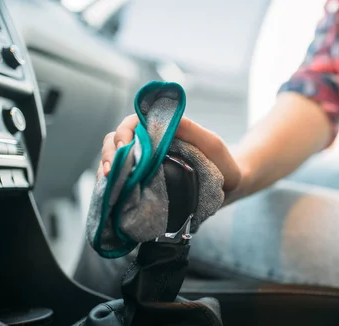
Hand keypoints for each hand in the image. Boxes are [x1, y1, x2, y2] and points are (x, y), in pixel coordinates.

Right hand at [98, 114, 242, 197]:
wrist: (231, 190)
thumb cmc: (225, 165)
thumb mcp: (213, 145)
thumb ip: (192, 131)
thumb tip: (164, 119)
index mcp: (163, 132)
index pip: (134, 124)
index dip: (124, 133)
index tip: (124, 147)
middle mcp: (150, 146)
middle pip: (117, 140)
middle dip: (110, 152)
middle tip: (111, 169)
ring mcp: (145, 166)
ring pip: (114, 159)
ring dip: (107, 167)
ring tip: (108, 180)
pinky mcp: (144, 185)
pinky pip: (121, 181)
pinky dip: (111, 184)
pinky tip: (111, 192)